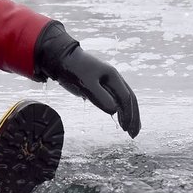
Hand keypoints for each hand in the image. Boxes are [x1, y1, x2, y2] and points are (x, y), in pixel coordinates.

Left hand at [36, 21, 140, 137]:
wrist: (59, 58)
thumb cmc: (72, 69)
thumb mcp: (85, 83)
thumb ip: (99, 96)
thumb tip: (115, 111)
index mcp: (113, 76)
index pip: (126, 98)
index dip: (128, 114)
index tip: (126, 129)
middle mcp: (113, 78)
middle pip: (129, 99)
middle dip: (133, 117)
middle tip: (133, 134)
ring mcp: (107, 81)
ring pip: (123, 99)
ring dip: (128, 114)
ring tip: (129, 129)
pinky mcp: (100, 84)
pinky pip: (114, 97)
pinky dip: (118, 108)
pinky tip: (118, 116)